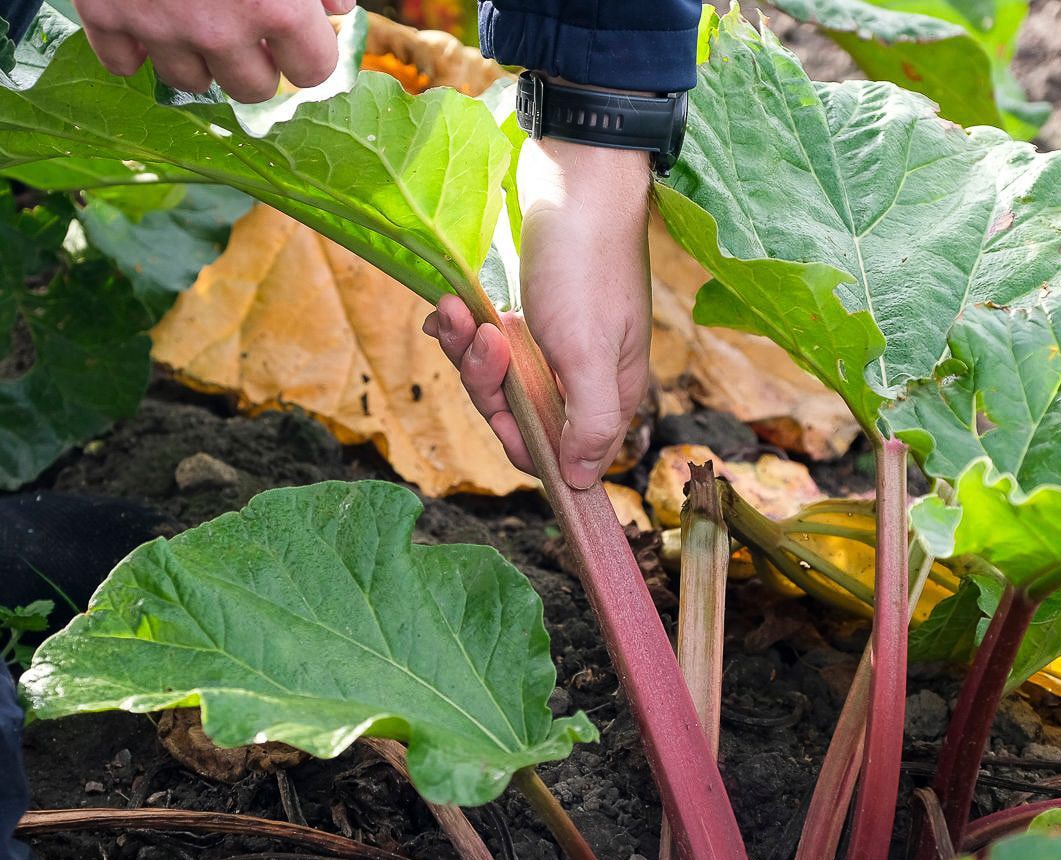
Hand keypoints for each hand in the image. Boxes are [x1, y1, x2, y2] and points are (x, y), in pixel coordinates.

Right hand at [74, 0, 355, 102]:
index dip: (308, 53)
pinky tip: (147, 17)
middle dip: (255, 64)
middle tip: (247, 29)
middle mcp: (219, 30)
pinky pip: (123, 63)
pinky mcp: (106, 15)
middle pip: (251, 89)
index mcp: (275, 5)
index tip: (298, 37)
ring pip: (189, 81)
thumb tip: (336, 6)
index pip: (312, 70)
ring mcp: (159, 28)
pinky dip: (134, 48)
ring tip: (196, 19)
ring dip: (198, 58)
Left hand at [423, 139, 653, 488]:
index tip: (500, 408)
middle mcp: (583, 374)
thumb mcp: (589, 353)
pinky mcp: (531, 311)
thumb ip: (590, 422)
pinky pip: (485, 343)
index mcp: (609, 392)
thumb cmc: (586, 263)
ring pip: (496, 377)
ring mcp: (554, 342)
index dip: (521, 441)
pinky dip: (463, 329)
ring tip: (458, 310)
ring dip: (469, 349)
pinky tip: (451, 307)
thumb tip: (582, 482)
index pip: (560, 453)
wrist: (577, 175)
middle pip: (519, 415)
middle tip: (481, 337)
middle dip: (486, 383)